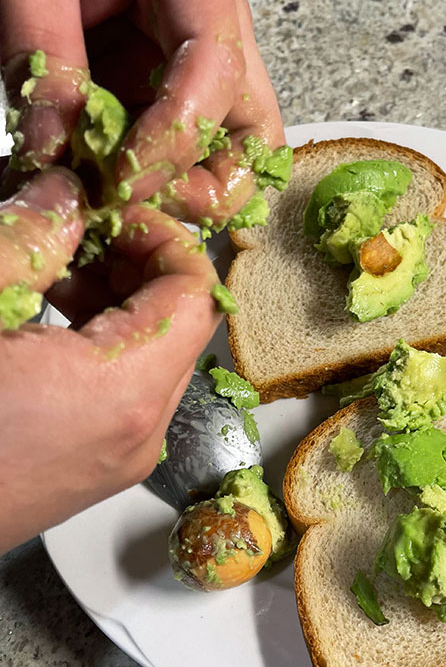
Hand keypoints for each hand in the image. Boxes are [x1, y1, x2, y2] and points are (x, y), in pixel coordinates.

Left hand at [0, 0, 283, 226]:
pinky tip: (102, 180)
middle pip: (255, 136)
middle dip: (209, 188)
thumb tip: (52, 155)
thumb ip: (40, 53)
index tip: (120, 179)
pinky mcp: (164, 82)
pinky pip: (177, 149)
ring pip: (227, 153)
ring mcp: (194, 62)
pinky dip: (146, 179)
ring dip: (179, 191)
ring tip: (115, 194)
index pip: (214, 75)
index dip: (171, 141)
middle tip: (140, 199)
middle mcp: (216, 26)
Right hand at [0, 170, 219, 552]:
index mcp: (121, 391)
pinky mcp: (97, 472)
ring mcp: (121, 460)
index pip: (196, 295)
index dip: (165, 239)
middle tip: (85, 235)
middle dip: (141, 268)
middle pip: (182, 327)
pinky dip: (106, 349)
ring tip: (57, 279)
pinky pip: (129, 395)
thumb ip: (28, 238)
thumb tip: (65, 195)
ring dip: (122, 306)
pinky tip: (50, 328)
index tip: (118, 214)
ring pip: (157, 360)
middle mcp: (138, 432)